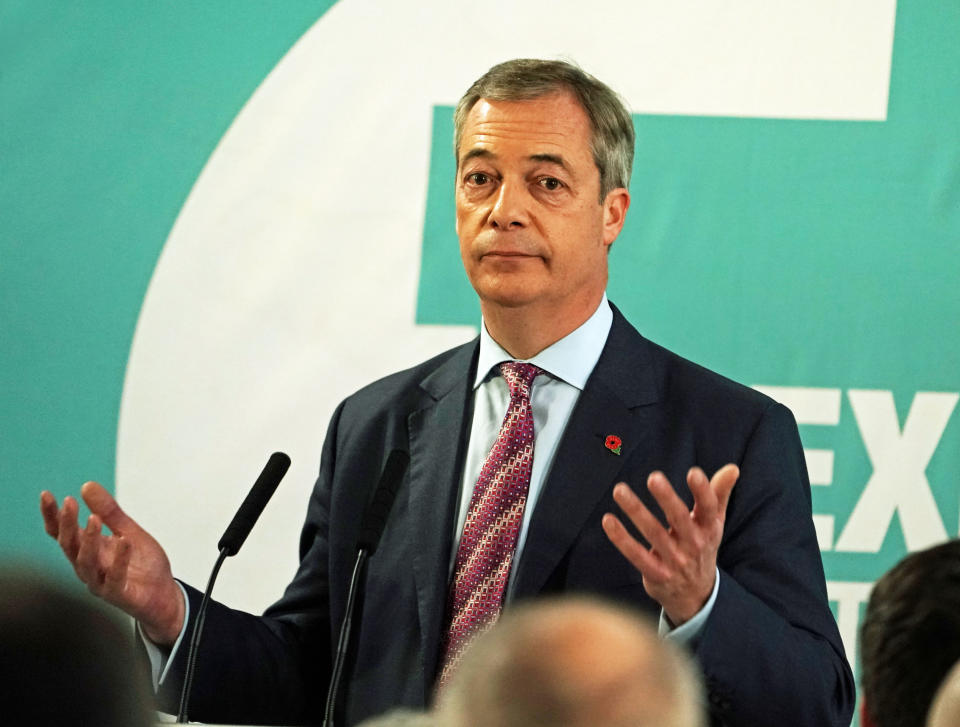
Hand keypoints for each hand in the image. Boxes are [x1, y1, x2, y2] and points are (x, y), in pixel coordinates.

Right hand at [40, 482, 184, 644]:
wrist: (163, 595)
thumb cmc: (144, 565)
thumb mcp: (129, 531)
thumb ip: (110, 512)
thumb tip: (87, 485)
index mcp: (89, 550)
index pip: (63, 533)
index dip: (52, 516)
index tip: (46, 495)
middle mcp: (89, 566)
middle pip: (70, 545)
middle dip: (67, 524)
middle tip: (69, 503)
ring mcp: (101, 582)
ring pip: (86, 562)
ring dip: (89, 540)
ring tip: (93, 519)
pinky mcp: (119, 594)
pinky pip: (115, 578)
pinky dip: (119, 560)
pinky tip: (124, 542)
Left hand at [601, 464, 738, 624]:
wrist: (696, 595)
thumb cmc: (702, 546)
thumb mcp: (714, 523)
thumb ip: (719, 493)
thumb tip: (732, 468)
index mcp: (708, 529)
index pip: (708, 508)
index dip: (702, 491)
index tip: (694, 473)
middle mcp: (693, 544)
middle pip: (679, 518)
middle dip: (666, 498)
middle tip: (654, 477)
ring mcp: (674, 561)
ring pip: (653, 533)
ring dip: (636, 511)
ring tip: (619, 490)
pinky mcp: (656, 574)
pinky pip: (636, 555)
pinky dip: (622, 539)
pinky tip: (608, 520)